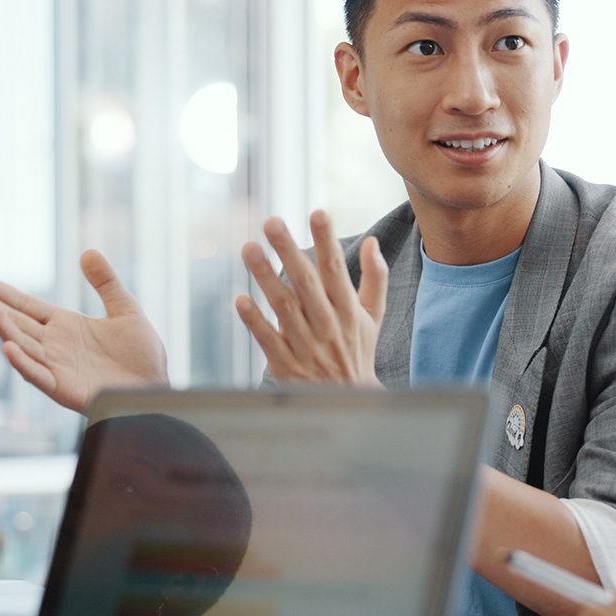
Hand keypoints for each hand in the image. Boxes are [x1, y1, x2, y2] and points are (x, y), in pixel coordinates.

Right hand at [0, 251, 168, 413]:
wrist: (156, 390)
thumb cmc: (142, 356)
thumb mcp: (126, 310)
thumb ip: (106, 283)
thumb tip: (88, 252)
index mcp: (65, 326)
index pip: (25, 305)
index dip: (0, 291)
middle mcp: (54, 345)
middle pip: (13, 321)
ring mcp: (56, 367)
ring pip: (22, 344)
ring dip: (3, 327)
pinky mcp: (64, 388)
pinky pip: (38, 375)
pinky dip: (22, 363)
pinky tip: (8, 347)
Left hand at [236, 211, 388, 385]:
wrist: (348, 403)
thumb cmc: (357, 352)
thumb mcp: (373, 316)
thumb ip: (374, 278)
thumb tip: (371, 241)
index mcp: (348, 310)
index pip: (336, 269)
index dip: (327, 240)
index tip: (317, 213)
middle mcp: (327, 325)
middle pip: (306, 283)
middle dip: (289, 250)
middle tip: (272, 222)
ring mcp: (305, 345)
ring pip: (284, 307)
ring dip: (266, 277)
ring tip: (250, 249)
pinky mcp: (286, 365)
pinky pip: (268, 340)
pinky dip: (255, 321)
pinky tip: (241, 300)